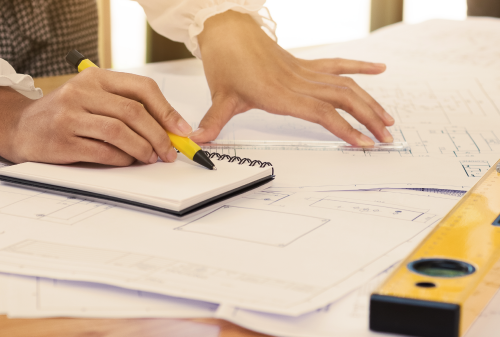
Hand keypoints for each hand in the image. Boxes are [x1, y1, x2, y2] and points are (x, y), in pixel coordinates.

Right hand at [0, 68, 191, 165]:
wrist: (18, 126)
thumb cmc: (65, 114)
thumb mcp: (93, 99)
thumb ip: (126, 108)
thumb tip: (169, 130)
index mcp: (96, 78)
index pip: (142, 88)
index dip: (167, 111)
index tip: (182, 130)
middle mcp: (82, 92)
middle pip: (134, 112)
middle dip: (159, 135)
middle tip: (169, 151)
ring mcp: (69, 115)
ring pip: (120, 132)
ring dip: (142, 149)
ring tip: (150, 158)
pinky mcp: (61, 140)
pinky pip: (102, 152)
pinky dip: (121, 159)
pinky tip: (127, 162)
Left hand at [191, 11, 393, 145]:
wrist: (228, 28)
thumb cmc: (226, 61)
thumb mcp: (220, 95)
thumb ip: (214, 121)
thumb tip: (197, 140)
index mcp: (280, 93)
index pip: (320, 113)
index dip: (345, 128)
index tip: (363, 144)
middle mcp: (298, 82)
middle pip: (343, 98)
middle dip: (368, 119)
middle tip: (387, 137)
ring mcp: (304, 72)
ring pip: (346, 84)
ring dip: (369, 101)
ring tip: (388, 117)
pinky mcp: (305, 64)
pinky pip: (337, 65)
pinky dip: (360, 67)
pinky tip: (380, 69)